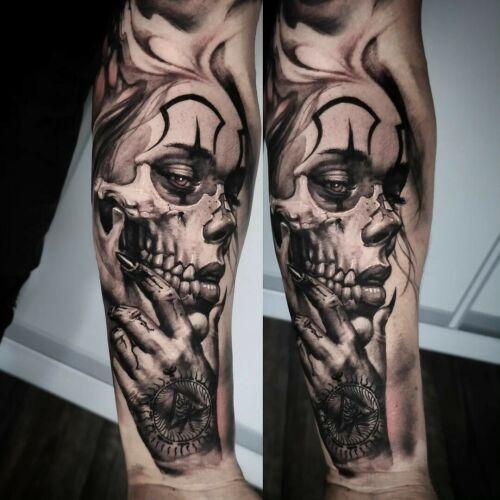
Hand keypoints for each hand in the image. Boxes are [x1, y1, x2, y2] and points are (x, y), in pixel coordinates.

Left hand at [108, 254, 219, 469]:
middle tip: (119, 306)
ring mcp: (148, 371)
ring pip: (122, 335)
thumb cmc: (200, 396)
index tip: (133, 263)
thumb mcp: (206, 360)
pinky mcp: (132, 388)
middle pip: (136, 316)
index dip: (148, 277)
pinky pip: (117, 357)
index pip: (166, 299)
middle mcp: (167, 352)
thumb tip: (206, 304)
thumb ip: (202, 331)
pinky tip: (126, 352)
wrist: (189, 438)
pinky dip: (119, 349)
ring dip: (120, 328)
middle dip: (123, 307)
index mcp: (188, 342)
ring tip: (124, 329)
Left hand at [289, 265, 391, 464]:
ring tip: (298, 305)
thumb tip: (387, 302)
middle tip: (294, 274)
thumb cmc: (372, 395)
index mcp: (352, 347)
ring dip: (300, 318)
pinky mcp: (307, 379)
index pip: (332, 308)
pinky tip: (304, 334)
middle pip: (311, 316)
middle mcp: (332, 355)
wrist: (357, 433)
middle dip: (302, 293)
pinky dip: (302, 341)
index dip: (317, 288)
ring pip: (301, 334)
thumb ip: (378, 329)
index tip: (306, 274)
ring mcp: (316, 368)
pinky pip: (300, 353)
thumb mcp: (379, 361)